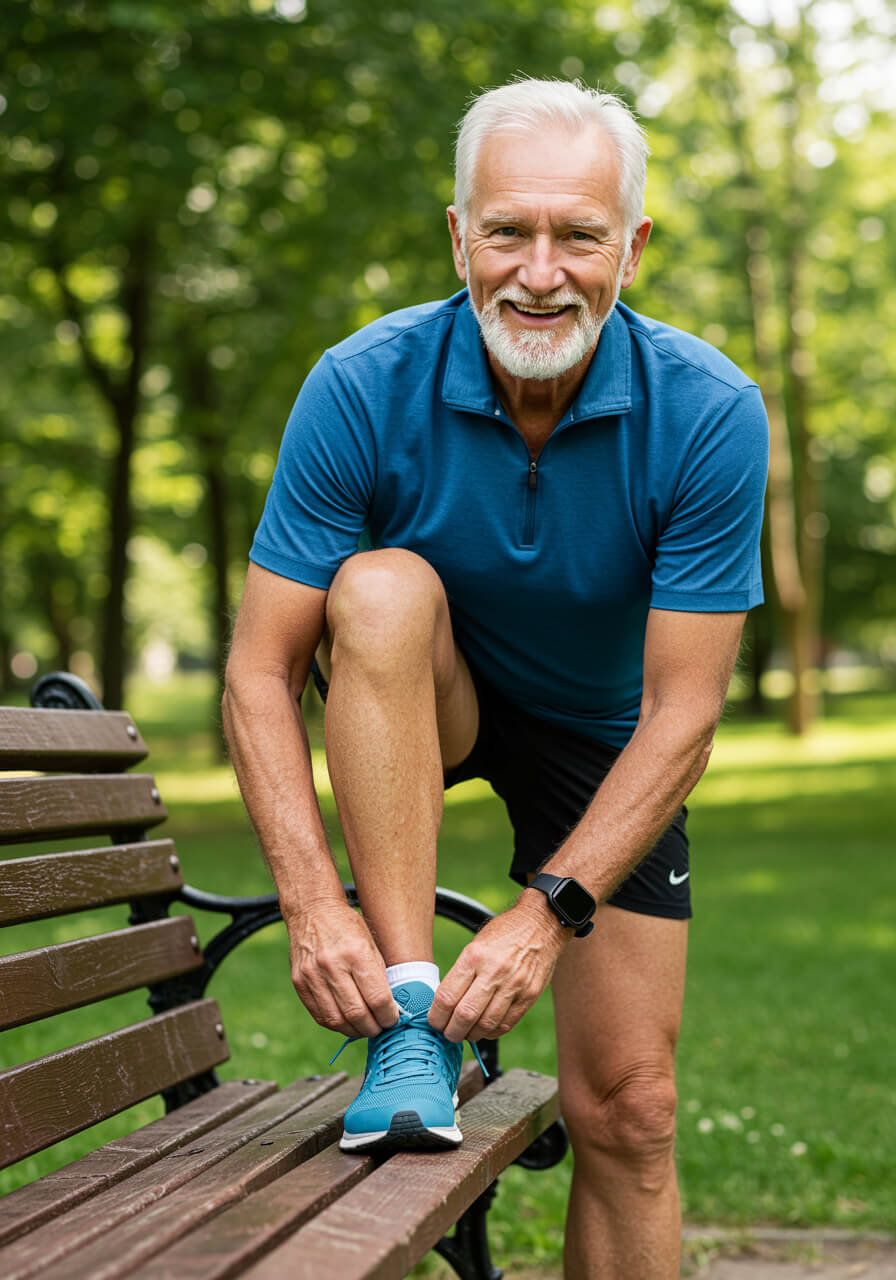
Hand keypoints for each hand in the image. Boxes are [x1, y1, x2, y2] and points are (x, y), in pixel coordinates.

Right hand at [287, 899, 398, 1038]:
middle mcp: (332, 965)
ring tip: (365, 1028)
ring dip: (355, 1031)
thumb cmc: (347, 925)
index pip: (377, 998)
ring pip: (337, 1020)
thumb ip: (378, 975)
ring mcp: (312, 975)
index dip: (389, 1016)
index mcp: (356, 953)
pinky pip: (319, 1015)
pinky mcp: (299, 983)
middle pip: (357, 1014)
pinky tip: (346, 1022)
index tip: (394, 1019)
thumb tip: (391, 1007)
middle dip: (373, 1028)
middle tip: (381, 1028)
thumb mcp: (371, 942)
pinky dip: (336, 1024)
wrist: (312, 910)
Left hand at [428, 899, 568, 1042]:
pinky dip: (491, 1033)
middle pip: (465, 1016)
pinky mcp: (530, 995)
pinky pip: (506, 1024)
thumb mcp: (475, 946)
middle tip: (448, 1033)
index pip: (447, 997)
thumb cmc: (503, 934)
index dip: (436, 1017)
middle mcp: (494, 971)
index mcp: (474, 956)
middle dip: (452, 1032)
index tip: (435, 1022)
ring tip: (466, 1033)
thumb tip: (445, 1005)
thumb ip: (461, 975)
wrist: (540, 925)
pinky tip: (485, 1029)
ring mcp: (514, 985)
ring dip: (471, 1035)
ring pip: (486, 1025)